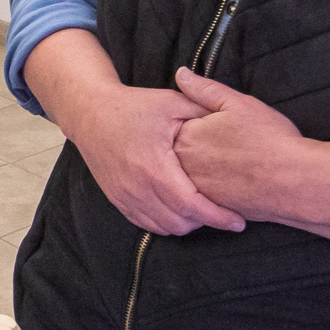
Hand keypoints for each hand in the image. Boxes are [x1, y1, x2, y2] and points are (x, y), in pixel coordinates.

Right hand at [23, 28, 241, 235]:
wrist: (90, 113)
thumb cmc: (133, 106)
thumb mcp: (172, 102)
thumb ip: (205, 111)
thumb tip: (237, 121)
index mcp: (154, 165)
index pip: (192, 204)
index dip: (218, 217)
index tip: (239, 222)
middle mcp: (137, 187)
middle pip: (180, 222)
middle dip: (206, 222)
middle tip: (225, 213)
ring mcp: (125, 196)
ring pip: (164, 227)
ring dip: (187, 224)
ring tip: (204, 211)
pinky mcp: (117, 200)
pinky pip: (147, 224)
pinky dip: (167, 223)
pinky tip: (180, 211)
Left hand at [170, 69, 308, 224]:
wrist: (295, 182)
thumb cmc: (270, 139)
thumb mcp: (238, 104)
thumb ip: (205, 89)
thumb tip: (181, 74)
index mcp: (187, 137)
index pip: (177, 126)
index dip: (199, 122)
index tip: (220, 126)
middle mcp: (185, 167)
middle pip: (181, 153)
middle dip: (200, 147)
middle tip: (230, 146)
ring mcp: (197, 191)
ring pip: (192, 175)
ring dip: (206, 169)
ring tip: (234, 162)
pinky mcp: (212, 209)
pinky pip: (206, 196)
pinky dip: (217, 188)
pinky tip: (236, 181)